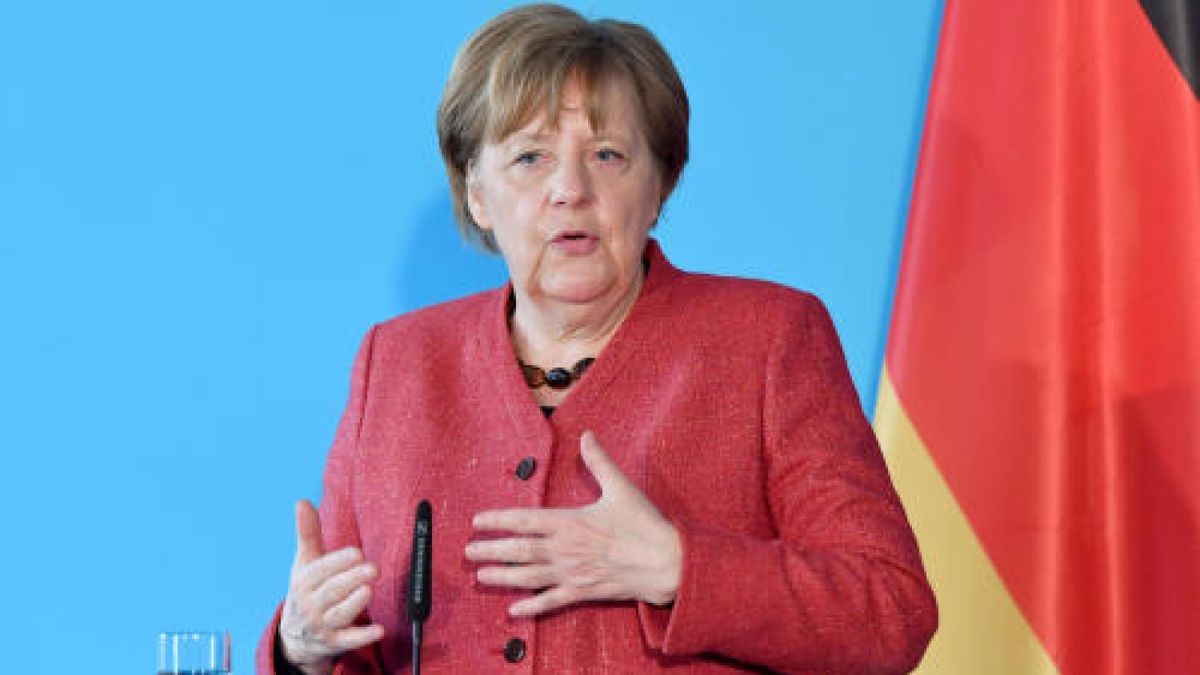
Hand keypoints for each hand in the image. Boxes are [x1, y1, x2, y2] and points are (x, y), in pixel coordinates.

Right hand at [279, 500, 383, 674]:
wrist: (294, 635)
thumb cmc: (306, 590)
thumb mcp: (304, 562)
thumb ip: (307, 533)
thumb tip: (301, 502)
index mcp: (303, 582)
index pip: (320, 571)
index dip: (338, 562)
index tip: (356, 553)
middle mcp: (310, 604)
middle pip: (331, 592)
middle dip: (351, 579)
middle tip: (372, 568)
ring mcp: (322, 624)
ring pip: (338, 615)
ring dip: (354, 604)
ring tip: (368, 591)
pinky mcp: (333, 642)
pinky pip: (348, 640)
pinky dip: (363, 636)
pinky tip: (379, 630)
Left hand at [465, 431, 681, 616]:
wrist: (666, 563)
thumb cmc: (644, 526)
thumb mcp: (621, 487)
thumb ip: (599, 462)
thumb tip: (587, 436)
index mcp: (570, 523)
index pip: (525, 520)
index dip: (498, 520)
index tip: (478, 521)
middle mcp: (565, 549)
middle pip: (519, 550)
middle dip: (491, 550)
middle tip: (468, 551)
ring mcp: (571, 573)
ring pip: (528, 576)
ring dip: (502, 576)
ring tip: (481, 576)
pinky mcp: (582, 592)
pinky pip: (551, 601)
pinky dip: (531, 606)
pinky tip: (514, 609)